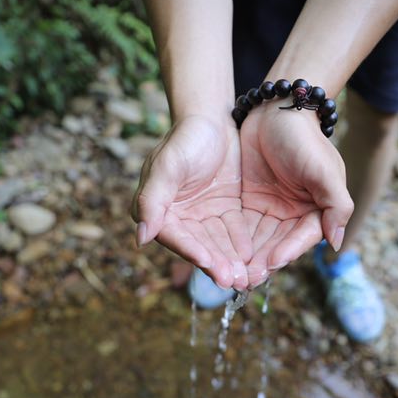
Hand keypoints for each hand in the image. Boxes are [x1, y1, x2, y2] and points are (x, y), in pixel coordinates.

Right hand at [131, 115, 252, 289]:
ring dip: (230, 261)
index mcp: (158, 210)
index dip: (191, 251)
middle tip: (232, 280)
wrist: (212, 117)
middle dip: (216, 264)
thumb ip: (153, 200)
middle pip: (198, 246)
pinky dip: (242, 245)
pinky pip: (234, 233)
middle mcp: (179, 219)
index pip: (175, 237)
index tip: (208, 262)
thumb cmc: (185, 137)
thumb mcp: (168, 164)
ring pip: (218, 244)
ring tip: (245, 277)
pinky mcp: (225, 212)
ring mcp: (203, 217)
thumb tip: (142, 238)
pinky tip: (255, 257)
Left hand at [240, 106, 353, 287]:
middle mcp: (295, 215)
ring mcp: (271, 209)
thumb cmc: (304, 139)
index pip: (302, 238)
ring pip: (259, 241)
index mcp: (317, 210)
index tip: (272, 263)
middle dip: (263, 263)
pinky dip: (235, 242)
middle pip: (278, 245)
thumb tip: (337, 242)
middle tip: (247, 279)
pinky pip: (242, 227)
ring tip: (233, 274)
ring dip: (247, 258)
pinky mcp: (250, 203)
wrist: (275, 110)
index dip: (287, 251)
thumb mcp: (324, 171)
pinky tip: (222, 255)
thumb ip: (336, 206)